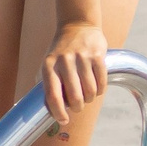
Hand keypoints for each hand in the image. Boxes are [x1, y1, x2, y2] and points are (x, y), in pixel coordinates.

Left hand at [40, 21, 108, 136]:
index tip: (63, 121)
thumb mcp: (47, 63)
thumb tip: (45, 109)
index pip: (53, 96)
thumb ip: (46, 83)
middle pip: (74, 96)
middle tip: (78, 107)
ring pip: (90, 91)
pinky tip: (96, 89)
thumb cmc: (60, 51)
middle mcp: (64, 61)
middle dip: (77, 107)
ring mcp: (82, 57)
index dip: (58, 112)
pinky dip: (100, 90)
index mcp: (48, 66)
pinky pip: (102, 81)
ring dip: (89, 99)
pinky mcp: (97, 54)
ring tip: (87, 97)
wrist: (77, 25)